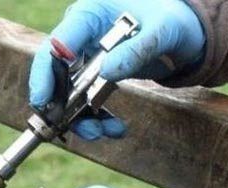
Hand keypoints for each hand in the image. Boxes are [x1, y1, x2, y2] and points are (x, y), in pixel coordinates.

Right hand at [29, 0, 205, 139]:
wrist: (183, 31)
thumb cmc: (172, 19)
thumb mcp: (161, 31)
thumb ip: (135, 50)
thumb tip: (105, 72)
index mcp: (89, 15)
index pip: (57, 44)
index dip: (45, 73)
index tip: (44, 100)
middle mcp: (82, 37)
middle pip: (56, 73)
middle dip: (62, 104)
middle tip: (69, 126)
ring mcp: (88, 58)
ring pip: (70, 93)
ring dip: (82, 118)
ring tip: (103, 132)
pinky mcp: (97, 76)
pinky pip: (88, 101)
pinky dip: (98, 119)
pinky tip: (116, 128)